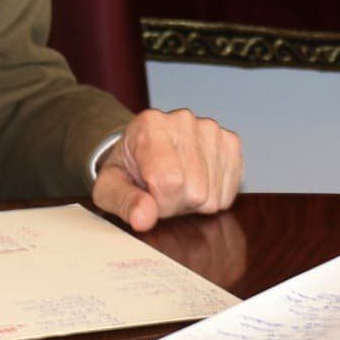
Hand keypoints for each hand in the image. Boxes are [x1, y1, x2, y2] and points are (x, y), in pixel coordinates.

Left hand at [91, 108, 243, 231]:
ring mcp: (210, 129)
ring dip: (195, 202)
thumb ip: (124, 203)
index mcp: (150, 126)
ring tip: (177, 186)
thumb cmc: (126, 169)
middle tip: (161, 191)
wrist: (142, 149)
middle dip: (177, 203)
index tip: (148, 196)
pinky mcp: (230, 141)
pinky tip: (196, 183)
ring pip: (214, 194)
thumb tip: (143, 218)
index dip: (159, 202)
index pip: (170, 182)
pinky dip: (213, 196)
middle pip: (196, 190)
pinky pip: (230, 190)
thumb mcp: (109, 188)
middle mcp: (183, 121)